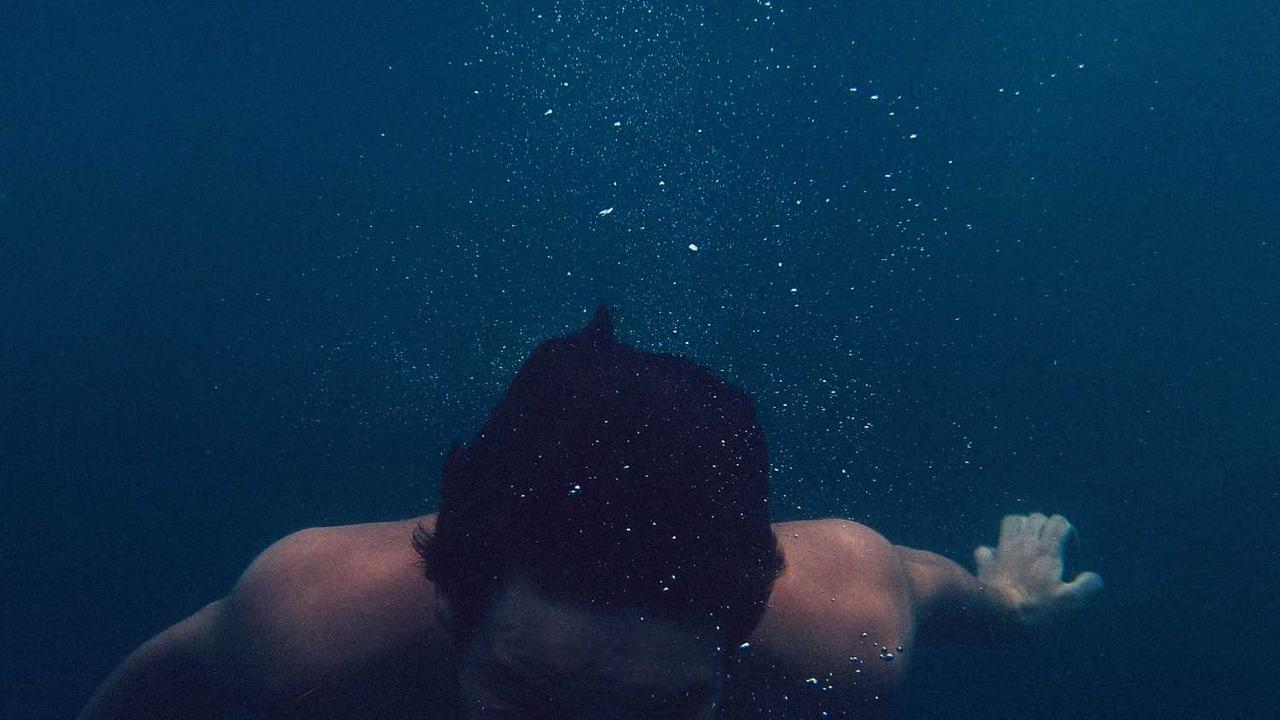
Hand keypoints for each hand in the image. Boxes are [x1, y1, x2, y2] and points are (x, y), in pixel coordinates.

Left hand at [974, 513, 1102, 626]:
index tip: (1072, 555)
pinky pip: (985, 549)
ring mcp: (1002, 551)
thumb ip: (1088, 586)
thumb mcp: (1072, 602)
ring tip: (1029, 546)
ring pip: (1011, 522)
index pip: (1060, 522)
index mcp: (1047, 550)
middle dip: (1047, 528)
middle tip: (1053, 550)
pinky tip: (999, 562)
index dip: (1070, 534)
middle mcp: (1024, 544)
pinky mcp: (986, 564)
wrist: (998, 616)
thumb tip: (1093, 578)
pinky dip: (993, 552)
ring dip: (1021, 528)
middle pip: (1037, 518)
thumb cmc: (1037, 609)